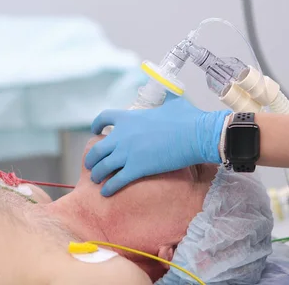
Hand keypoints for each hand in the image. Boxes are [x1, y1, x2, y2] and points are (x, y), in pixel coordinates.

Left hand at [84, 95, 229, 195]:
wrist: (197, 135)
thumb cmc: (187, 118)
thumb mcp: (173, 103)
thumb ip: (166, 99)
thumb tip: (171, 93)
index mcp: (130, 117)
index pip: (104, 118)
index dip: (97, 125)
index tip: (95, 131)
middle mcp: (123, 135)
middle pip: (97, 148)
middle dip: (92, 158)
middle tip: (92, 164)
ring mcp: (128, 153)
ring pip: (102, 167)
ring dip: (97, 174)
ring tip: (96, 180)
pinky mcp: (137, 169)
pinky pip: (116, 181)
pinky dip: (108, 188)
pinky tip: (105, 193)